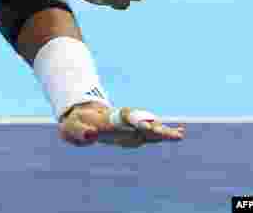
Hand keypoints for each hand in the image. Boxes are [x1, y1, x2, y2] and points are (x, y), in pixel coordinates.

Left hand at [59, 102, 184, 147]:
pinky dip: (164, 134)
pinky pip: (151, 135)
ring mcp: (129, 127)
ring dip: (163, 132)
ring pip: (149, 128)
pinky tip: (180, 133)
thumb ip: (80, 132)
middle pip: (141, 122)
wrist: (82, 119)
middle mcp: (121, 121)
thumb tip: (91, 134)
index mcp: (108, 119)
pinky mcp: (134, 134)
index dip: (134, 120)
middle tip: (171, 133)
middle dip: (155, 127)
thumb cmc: (76, 125)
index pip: (123, 118)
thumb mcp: (72, 128)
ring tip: (180, 134)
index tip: (144, 125)